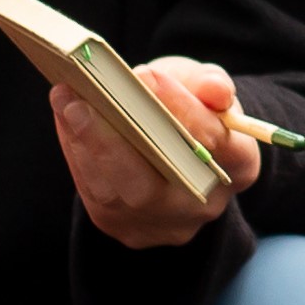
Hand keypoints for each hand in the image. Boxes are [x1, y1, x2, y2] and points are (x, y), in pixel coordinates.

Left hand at [59, 54, 262, 249]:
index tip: (146, 75)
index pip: (218, 143)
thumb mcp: (203, 86)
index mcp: (239, 165)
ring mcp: (166, 225)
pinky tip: (66, 121)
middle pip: (162, 181)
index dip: (185, 110)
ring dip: (86, 144)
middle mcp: (207, 205)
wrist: (174, 146)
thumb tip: (214, 90)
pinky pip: (97, 197)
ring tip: (65, 101)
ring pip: (121, 194)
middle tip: (78, 99)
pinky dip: (77, 155)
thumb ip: (210, 84)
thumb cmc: (190, 108)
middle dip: (117, 139)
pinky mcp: (128, 229)